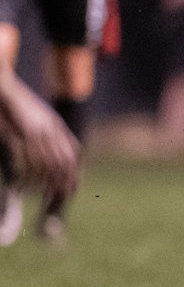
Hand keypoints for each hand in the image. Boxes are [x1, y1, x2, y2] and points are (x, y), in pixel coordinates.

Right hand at [1, 78, 79, 198]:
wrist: (5, 88)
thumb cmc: (14, 105)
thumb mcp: (35, 118)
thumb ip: (44, 132)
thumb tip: (43, 150)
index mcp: (57, 125)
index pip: (74, 153)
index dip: (74, 171)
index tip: (72, 188)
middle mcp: (54, 128)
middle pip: (67, 161)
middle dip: (67, 181)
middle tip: (63, 199)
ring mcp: (43, 130)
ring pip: (53, 162)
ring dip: (51, 182)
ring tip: (47, 198)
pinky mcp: (29, 131)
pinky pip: (34, 158)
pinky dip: (33, 174)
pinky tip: (29, 186)